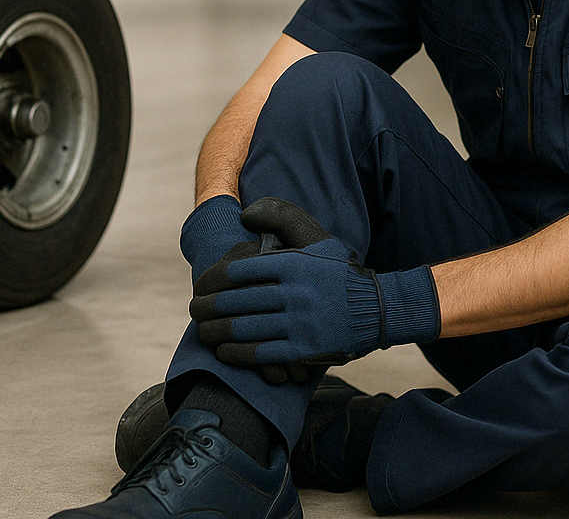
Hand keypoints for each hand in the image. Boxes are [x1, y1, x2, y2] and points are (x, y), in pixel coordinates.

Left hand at [190, 198, 440, 367]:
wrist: (374, 309)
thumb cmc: (338, 270)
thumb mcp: (316, 235)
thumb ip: (280, 216)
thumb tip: (244, 214)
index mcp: (292, 263)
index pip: (238, 271)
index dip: (212, 280)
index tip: (201, 284)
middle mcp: (294, 292)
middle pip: (235, 301)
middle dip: (207, 307)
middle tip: (194, 308)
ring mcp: (298, 323)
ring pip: (243, 329)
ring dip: (215, 331)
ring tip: (203, 330)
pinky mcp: (302, 350)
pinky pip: (259, 354)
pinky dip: (235, 353)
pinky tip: (223, 350)